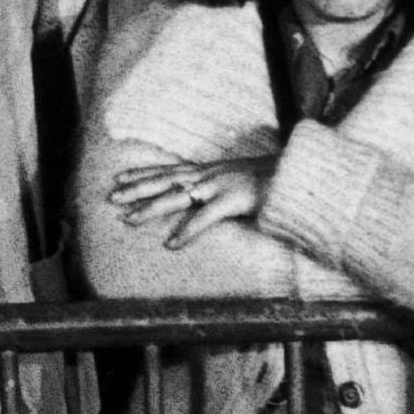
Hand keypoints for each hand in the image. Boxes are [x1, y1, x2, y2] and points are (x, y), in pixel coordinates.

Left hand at [107, 152, 276, 248]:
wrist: (302, 175)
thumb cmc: (274, 181)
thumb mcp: (241, 180)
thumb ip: (221, 188)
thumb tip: (205, 196)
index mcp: (211, 169)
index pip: (169, 169)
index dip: (143, 174)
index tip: (120, 178)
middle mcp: (210, 174)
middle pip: (164, 180)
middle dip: (136, 189)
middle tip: (111, 197)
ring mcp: (220, 185)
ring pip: (176, 197)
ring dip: (150, 208)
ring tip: (128, 219)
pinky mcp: (234, 200)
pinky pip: (205, 218)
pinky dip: (187, 231)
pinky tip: (172, 244)